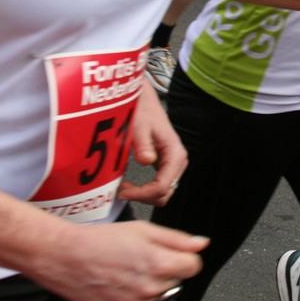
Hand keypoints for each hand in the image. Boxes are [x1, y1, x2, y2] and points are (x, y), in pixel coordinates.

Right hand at [29, 220, 206, 300]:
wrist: (66, 258)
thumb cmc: (101, 240)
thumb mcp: (143, 229)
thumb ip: (178, 239)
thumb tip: (202, 244)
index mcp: (159, 264)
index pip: (194, 266)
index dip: (185, 256)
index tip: (175, 253)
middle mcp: (150, 290)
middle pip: (176, 280)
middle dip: (165, 269)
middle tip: (141, 258)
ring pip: (158, 295)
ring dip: (150, 285)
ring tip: (126, 270)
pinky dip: (135, 298)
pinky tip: (120, 284)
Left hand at [118, 82, 186, 206]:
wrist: (146, 104)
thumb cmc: (143, 112)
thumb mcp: (140, 127)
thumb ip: (143, 144)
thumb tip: (146, 161)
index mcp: (175, 153)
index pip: (163, 186)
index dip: (143, 194)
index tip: (123, 192)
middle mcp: (178, 162)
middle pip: (164, 194)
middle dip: (142, 196)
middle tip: (121, 190)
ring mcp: (173, 166)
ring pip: (162, 193)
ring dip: (143, 195)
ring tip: (123, 187)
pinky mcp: (165, 167)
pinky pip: (158, 186)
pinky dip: (144, 190)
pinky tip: (129, 184)